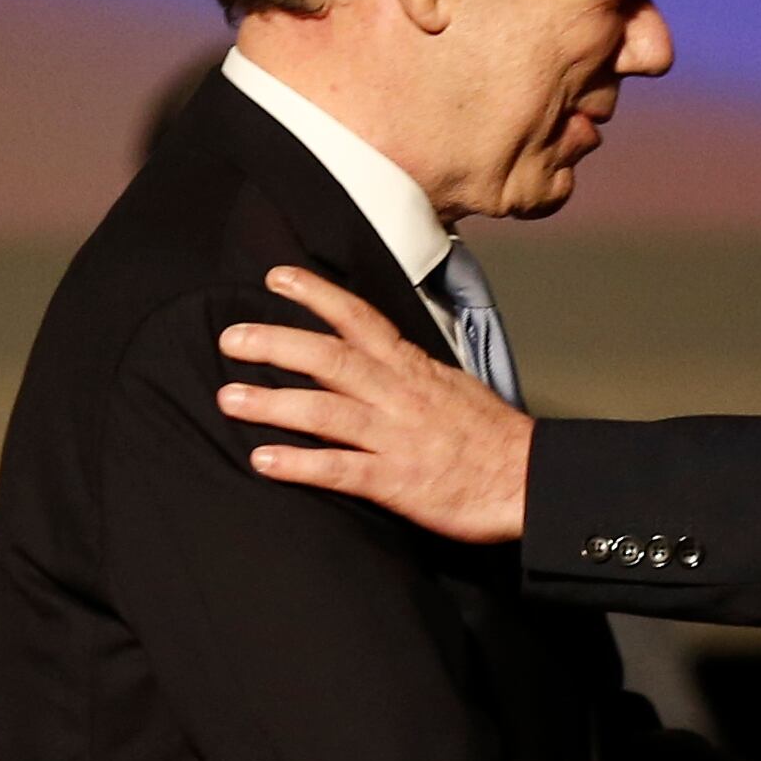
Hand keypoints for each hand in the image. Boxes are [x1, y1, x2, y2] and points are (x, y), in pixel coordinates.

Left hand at [218, 267, 531, 542]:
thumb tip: (373, 357)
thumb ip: (408, 371)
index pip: (359, 319)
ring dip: (274, 402)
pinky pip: (341, 469)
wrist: (531, 482)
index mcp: (413, 368)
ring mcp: (397, 438)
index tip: (275, 278)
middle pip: (330, 359)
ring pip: (326, 411)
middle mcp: (400, 395)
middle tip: (229, 338)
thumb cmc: (492, 438)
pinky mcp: (399, 482)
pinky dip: (300, 464)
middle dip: (276, 344)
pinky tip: (263, 461)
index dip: (316, 295)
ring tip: (229, 398)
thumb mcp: (452, 386)